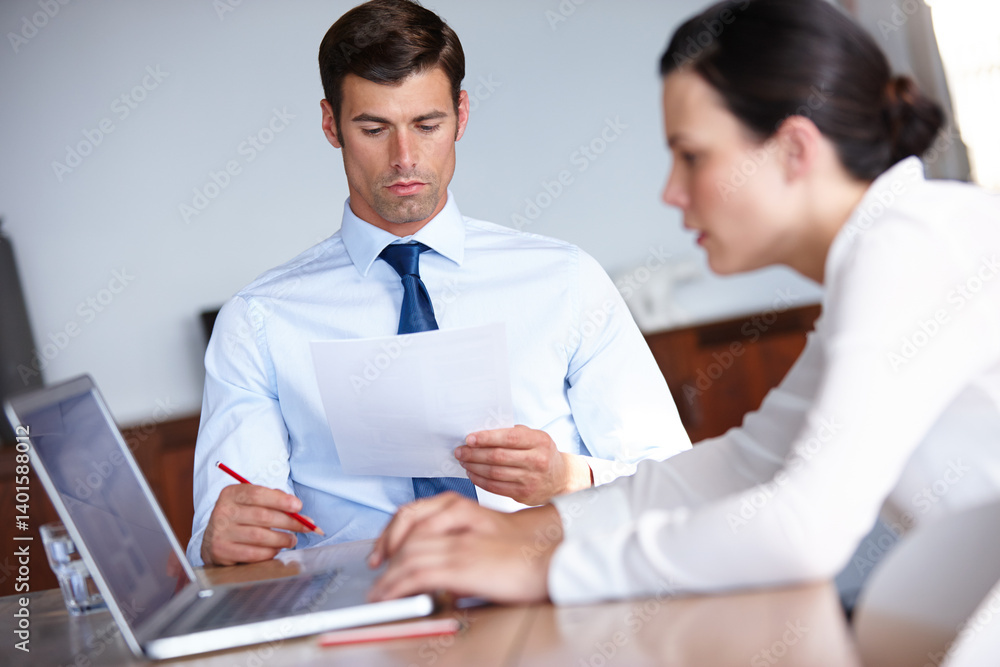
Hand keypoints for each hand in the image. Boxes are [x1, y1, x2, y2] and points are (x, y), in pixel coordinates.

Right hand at [200, 484, 317, 565]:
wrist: (213, 538)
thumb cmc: (240, 517)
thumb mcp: (252, 502)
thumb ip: (273, 500)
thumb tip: (297, 509)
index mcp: (231, 494)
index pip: (258, 494)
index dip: (280, 500)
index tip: (298, 506)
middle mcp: (223, 511)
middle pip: (262, 516)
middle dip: (289, 522)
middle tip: (305, 527)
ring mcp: (220, 532)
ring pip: (259, 536)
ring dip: (281, 539)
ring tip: (292, 540)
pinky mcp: (221, 551)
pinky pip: (252, 553)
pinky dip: (269, 552)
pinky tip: (276, 549)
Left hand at [367, 495, 562, 603]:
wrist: (547, 558)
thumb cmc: (521, 552)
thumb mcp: (484, 539)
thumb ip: (459, 547)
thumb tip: (441, 578)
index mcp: (460, 509)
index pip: (412, 514)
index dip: (391, 533)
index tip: (381, 552)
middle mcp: (456, 521)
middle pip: (405, 533)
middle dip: (384, 555)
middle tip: (376, 574)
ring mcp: (458, 543)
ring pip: (407, 554)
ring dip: (387, 577)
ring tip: (379, 594)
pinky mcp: (461, 565)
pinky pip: (417, 573)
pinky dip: (397, 586)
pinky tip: (392, 596)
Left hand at [454, 425, 592, 504]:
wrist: (561, 478)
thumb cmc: (542, 453)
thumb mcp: (535, 437)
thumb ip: (513, 433)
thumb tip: (482, 434)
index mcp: (539, 441)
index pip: (509, 438)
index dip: (486, 438)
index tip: (469, 438)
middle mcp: (537, 460)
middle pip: (498, 456)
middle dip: (474, 454)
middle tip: (460, 451)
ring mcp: (531, 480)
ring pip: (495, 473)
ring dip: (474, 467)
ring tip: (464, 462)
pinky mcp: (524, 495)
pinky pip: (496, 487)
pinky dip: (480, 480)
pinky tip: (472, 474)